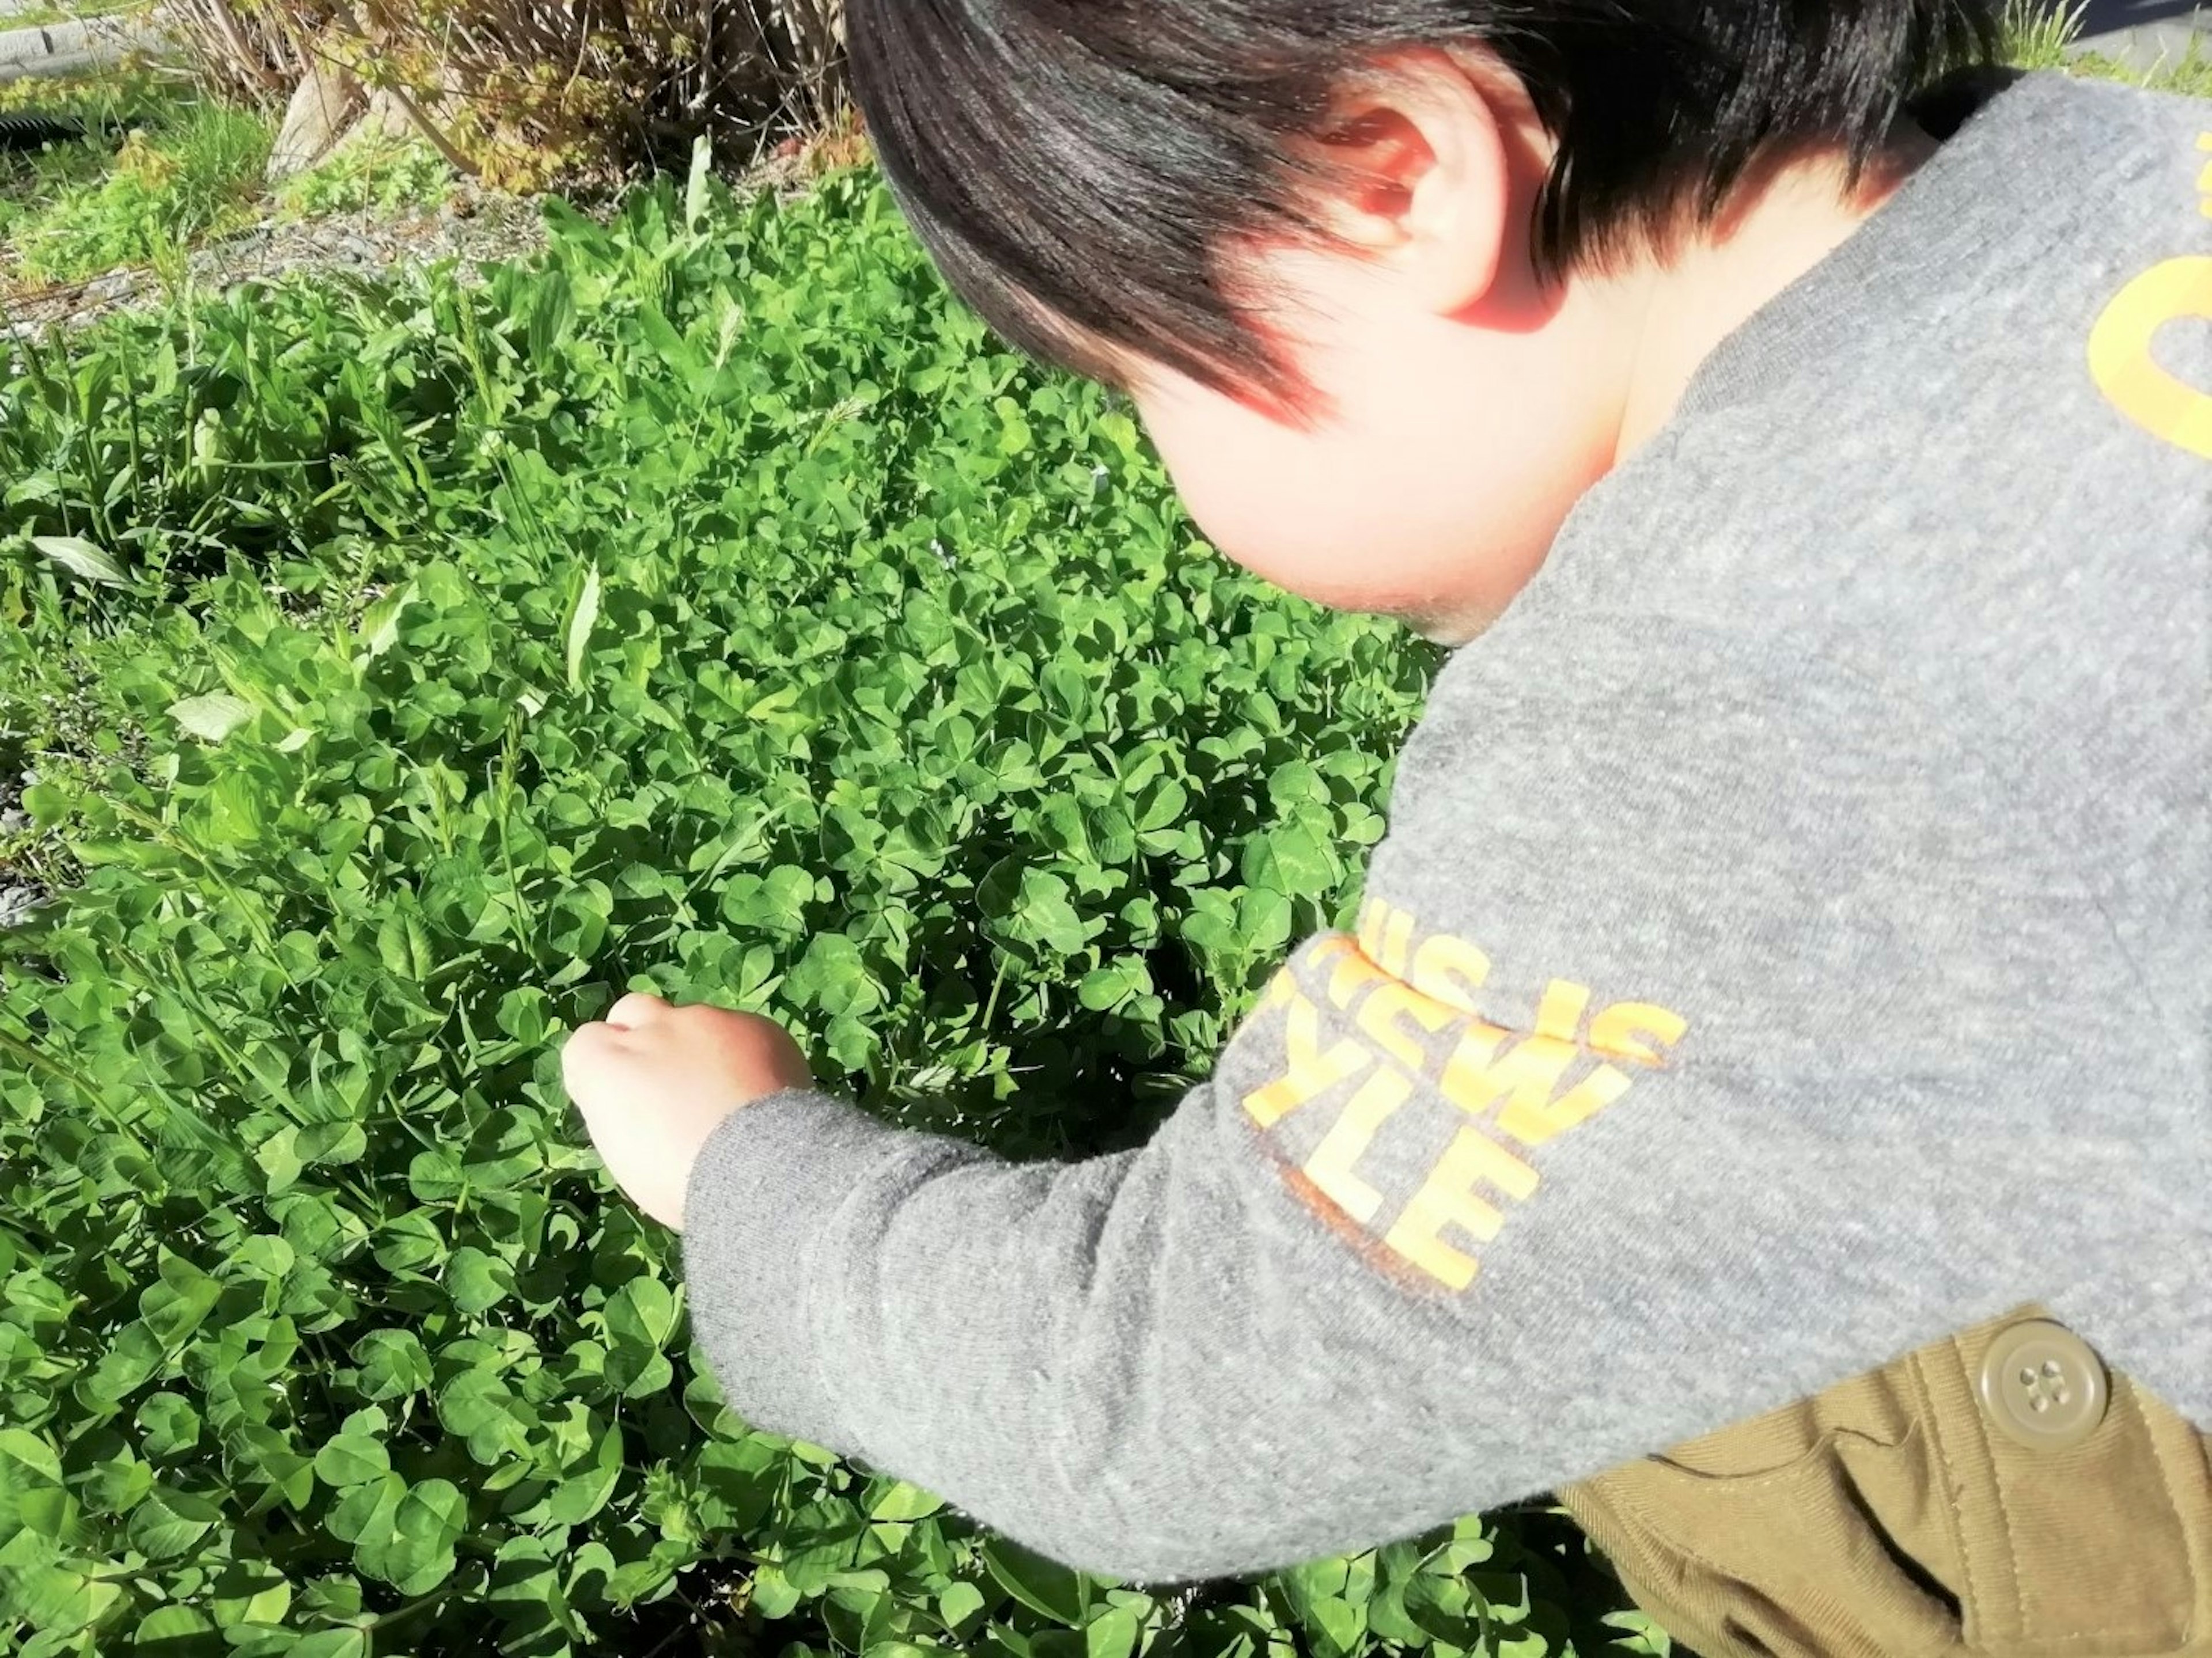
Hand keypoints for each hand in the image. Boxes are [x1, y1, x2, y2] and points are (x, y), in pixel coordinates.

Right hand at [561, 993, 813, 1230]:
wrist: (759, 1167)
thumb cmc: (681, 1183)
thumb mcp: (628, 1157)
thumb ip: (626, 1112)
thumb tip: (643, 1103)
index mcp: (606, 1067)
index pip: (585, 1045)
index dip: (605, 1069)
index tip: (623, 1097)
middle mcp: (652, 1030)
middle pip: (634, 1012)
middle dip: (644, 1036)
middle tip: (669, 1081)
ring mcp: (707, 1021)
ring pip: (695, 1022)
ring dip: (702, 1049)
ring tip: (728, 1097)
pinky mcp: (756, 1025)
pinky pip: (744, 1032)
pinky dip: (748, 1056)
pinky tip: (762, 1093)